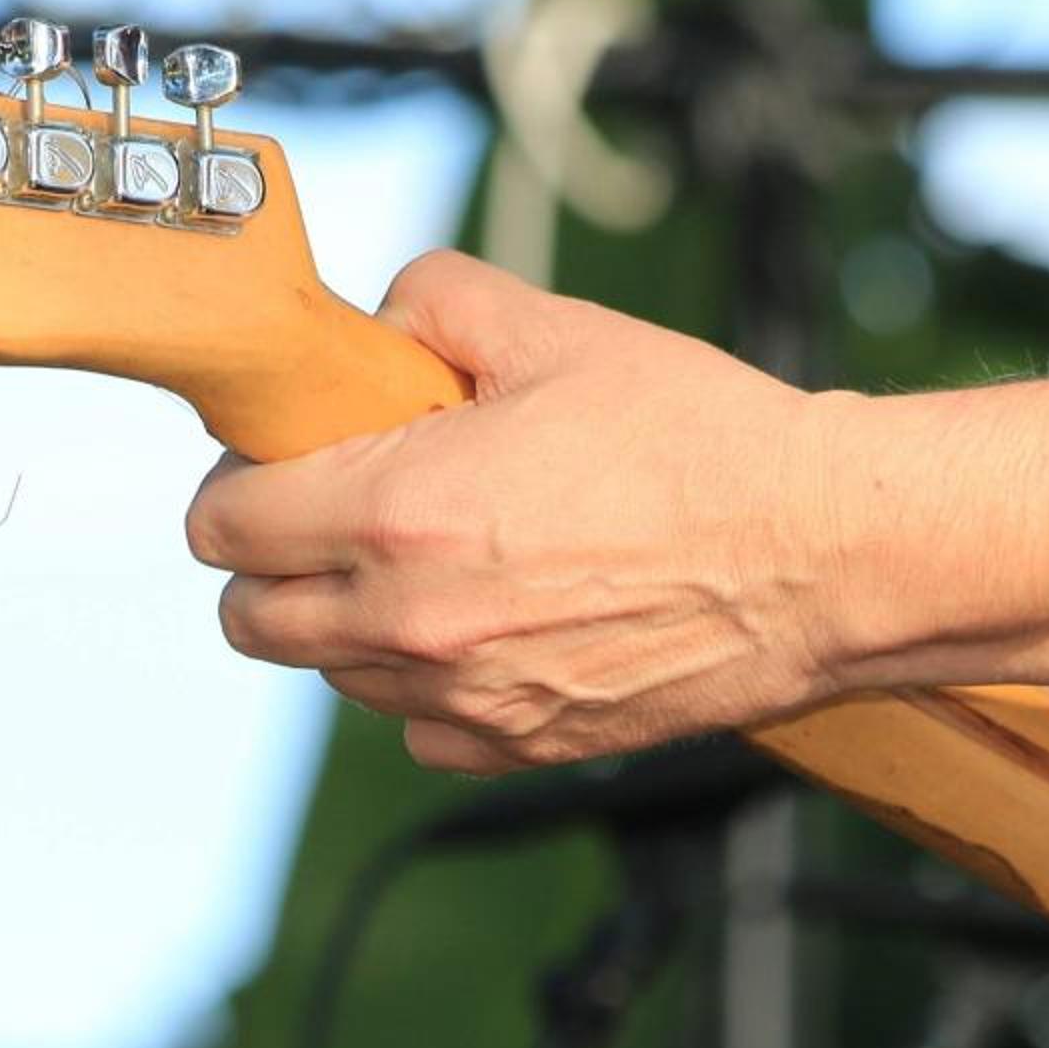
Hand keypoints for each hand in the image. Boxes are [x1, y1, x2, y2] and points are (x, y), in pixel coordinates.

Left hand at [188, 251, 854, 773]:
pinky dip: (428, 689)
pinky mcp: (524, 745)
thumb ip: (437, 301)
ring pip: (333, 676)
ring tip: (428, 563)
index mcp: (400, 512)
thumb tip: (382, 315)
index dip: (239, 483)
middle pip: (250, 619)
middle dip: (270, 560)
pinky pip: (419, 734)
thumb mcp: (559, 331)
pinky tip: (487, 626)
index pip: (224, 526)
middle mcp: (414, 624)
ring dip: (348, 623)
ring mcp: (467, 700)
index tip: (285, 458)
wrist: (824, 554)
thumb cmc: (703, 439)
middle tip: (335, 511)